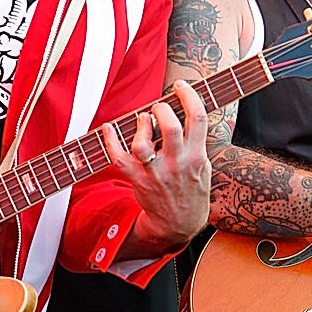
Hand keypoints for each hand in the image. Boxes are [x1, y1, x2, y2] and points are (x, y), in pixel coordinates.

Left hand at [102, 80, 210, 256]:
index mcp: (197, 157)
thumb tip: (184, 112)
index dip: (189, 97)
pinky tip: (108, 128)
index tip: (181, 86)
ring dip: (141, 124)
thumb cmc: (191, 190)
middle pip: (170, 126)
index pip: (198, 119)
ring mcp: (157, 174)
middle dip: (162, 108)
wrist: (179, 224)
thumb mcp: (204, 166)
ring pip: (142, 143)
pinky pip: (119, 160)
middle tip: (159, 108)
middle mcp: (178, 164)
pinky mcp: (139, 181)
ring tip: (143, 120)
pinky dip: (110, 142)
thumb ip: (195, 142)